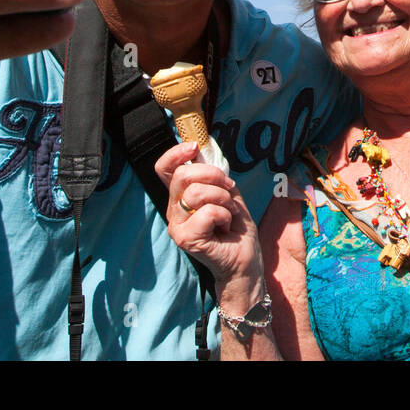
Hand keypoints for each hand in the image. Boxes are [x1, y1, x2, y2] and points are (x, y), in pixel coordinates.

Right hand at [155, 141, 262, 292]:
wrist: (245, 262)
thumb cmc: (236, 229)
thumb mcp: (228, 194)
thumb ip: (214, 176)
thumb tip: (203, 152)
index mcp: (180, 197)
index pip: (164, 169)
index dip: (175, 153)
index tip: (194, 147)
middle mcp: (174, 210)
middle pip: (183, 175)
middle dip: (214, 176)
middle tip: (229, 190)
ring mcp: (177, 226)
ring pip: (196, 193)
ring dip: (223, 199)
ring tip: (229, 214)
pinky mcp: (186, 239)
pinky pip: (207, 212)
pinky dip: (225, 215)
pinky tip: (225, 228)